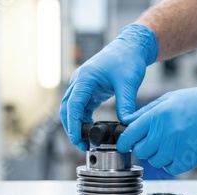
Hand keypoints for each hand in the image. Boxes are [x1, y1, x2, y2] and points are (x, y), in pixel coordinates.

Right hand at [59, 24, 157, 150]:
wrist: (130, 47)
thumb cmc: (127, 59)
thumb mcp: (128, 83)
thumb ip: (126, 104)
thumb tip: (126, 124)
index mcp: (85, 78)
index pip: (73, 105)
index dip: (73, 124)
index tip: (77, 139)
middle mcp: (79, 82)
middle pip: (66, 109)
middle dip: (71, 128)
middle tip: (81, 145)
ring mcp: (81, 86)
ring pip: (71, 110)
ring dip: (75, 125)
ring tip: (86, 141)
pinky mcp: (87, 91)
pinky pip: (80, 108)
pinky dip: (82, 120)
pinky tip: (91, 130)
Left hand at [117, 76, 196, 174]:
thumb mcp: (167, 99)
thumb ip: (145, 113)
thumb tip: (127, 123)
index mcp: (156, 116)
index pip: (129, 135)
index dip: (123, 142)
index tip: (124, 145)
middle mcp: (164, 132)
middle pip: (140, 152)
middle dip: (143, 149)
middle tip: (152, 143)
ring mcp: (176, 146)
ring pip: (154, 162)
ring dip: (158, 157)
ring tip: (170, 145)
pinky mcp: (189, 158)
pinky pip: (171, 169)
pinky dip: (172, 164)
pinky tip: (178, 153)